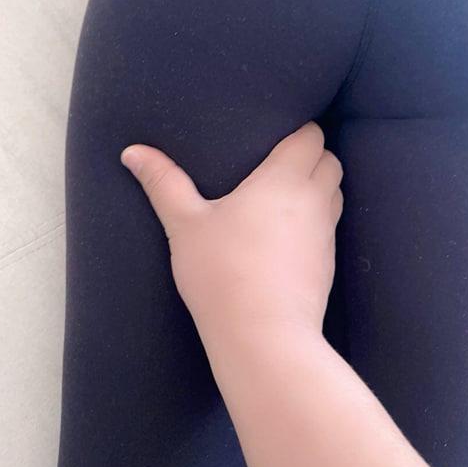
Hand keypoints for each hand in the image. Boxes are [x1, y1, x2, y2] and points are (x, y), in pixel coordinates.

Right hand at [121, 122, 342, 337]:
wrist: (264, 336)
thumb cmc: (221, 273)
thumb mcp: (184, 225)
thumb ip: (162, 183)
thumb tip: (132, 151)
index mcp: (284, 179)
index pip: (311, 136)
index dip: (299, 129)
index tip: (276, 133)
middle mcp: (314, 200)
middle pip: (330, 159)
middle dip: (312, 154)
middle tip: (278, 160)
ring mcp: (325, 233)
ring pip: (335, 192)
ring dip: (319, 184)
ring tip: (286, 193)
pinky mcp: (328, 262)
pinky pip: (330, 226)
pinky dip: (317, 218)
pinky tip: (289, 233)